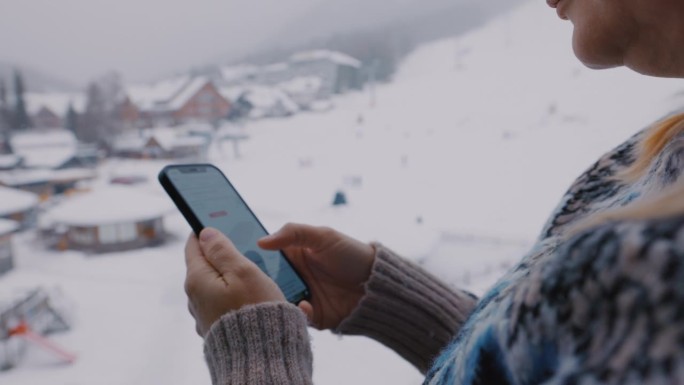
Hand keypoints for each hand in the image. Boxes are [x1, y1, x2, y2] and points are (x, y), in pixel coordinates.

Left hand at [184, 228, 285, 336]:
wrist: (261, 356)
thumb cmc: (255, 310)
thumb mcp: (243, 271)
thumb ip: (223, 250)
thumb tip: (206, 233)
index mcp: (197, 279)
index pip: (193, 245)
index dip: (205, 231)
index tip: (217, 221)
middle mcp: (194, 298)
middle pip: (204, 266)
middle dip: (221, 255)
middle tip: (242, 248)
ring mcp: (204, 315)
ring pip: (214, 285)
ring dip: (229, 277)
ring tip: (251, 274)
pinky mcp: (215, 328)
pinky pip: (221, 303)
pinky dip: (233, 296)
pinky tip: (250, 297)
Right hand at [258, 223, 374, 329]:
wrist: (377, 284)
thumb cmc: (351, 254)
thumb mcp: (323, 236)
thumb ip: (293, 233)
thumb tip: (262, 241)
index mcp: (292, 256)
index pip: (264, 257)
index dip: (251, 257)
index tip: (238, 258)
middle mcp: (292, 277)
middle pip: (265, 282)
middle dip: (258, 283)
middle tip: (250, 282)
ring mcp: (300, 297)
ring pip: (276, 301)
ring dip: (275, 300)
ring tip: (274, 296)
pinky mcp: (311, 316)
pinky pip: (295, 317)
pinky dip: (297, 313)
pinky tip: (306, 304)